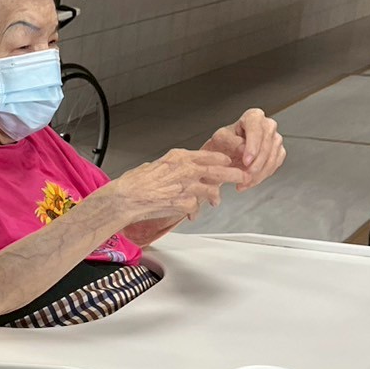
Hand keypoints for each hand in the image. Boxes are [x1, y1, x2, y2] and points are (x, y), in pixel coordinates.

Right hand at [107, 148, 248, 223]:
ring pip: (212, 190)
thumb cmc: (134, 182)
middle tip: (243, 177)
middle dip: (234, 174)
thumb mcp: (154, 165)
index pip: (210, 155)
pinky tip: (191, 214)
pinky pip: (196, 207)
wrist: (126, 198)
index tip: (229, 162)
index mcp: (179, 157)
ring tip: (216, 201)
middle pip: (219, 170)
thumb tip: (176, 168)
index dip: (222, 159)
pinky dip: (194, 211)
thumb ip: (170, 166)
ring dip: (215, 197)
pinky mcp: (184, 203)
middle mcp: (186, 169)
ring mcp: (187, 186)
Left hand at [203, 108, 284, 191]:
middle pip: (267, 144)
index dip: (252, 146)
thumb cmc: (223, 142)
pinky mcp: (279, 151)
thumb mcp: (220, 139)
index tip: (246, 161)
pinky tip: (250, 182)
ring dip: (259, 173)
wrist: (226, 152)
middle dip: (256, 163)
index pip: (256, 129)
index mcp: (253, 116)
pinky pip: (274, 165)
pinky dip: (262, 176)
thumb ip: (231, 142)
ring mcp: (275, 138)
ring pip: (272, 157)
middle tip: (245, 175)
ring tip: (244, 182)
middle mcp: (267, 125)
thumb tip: (243, 148)